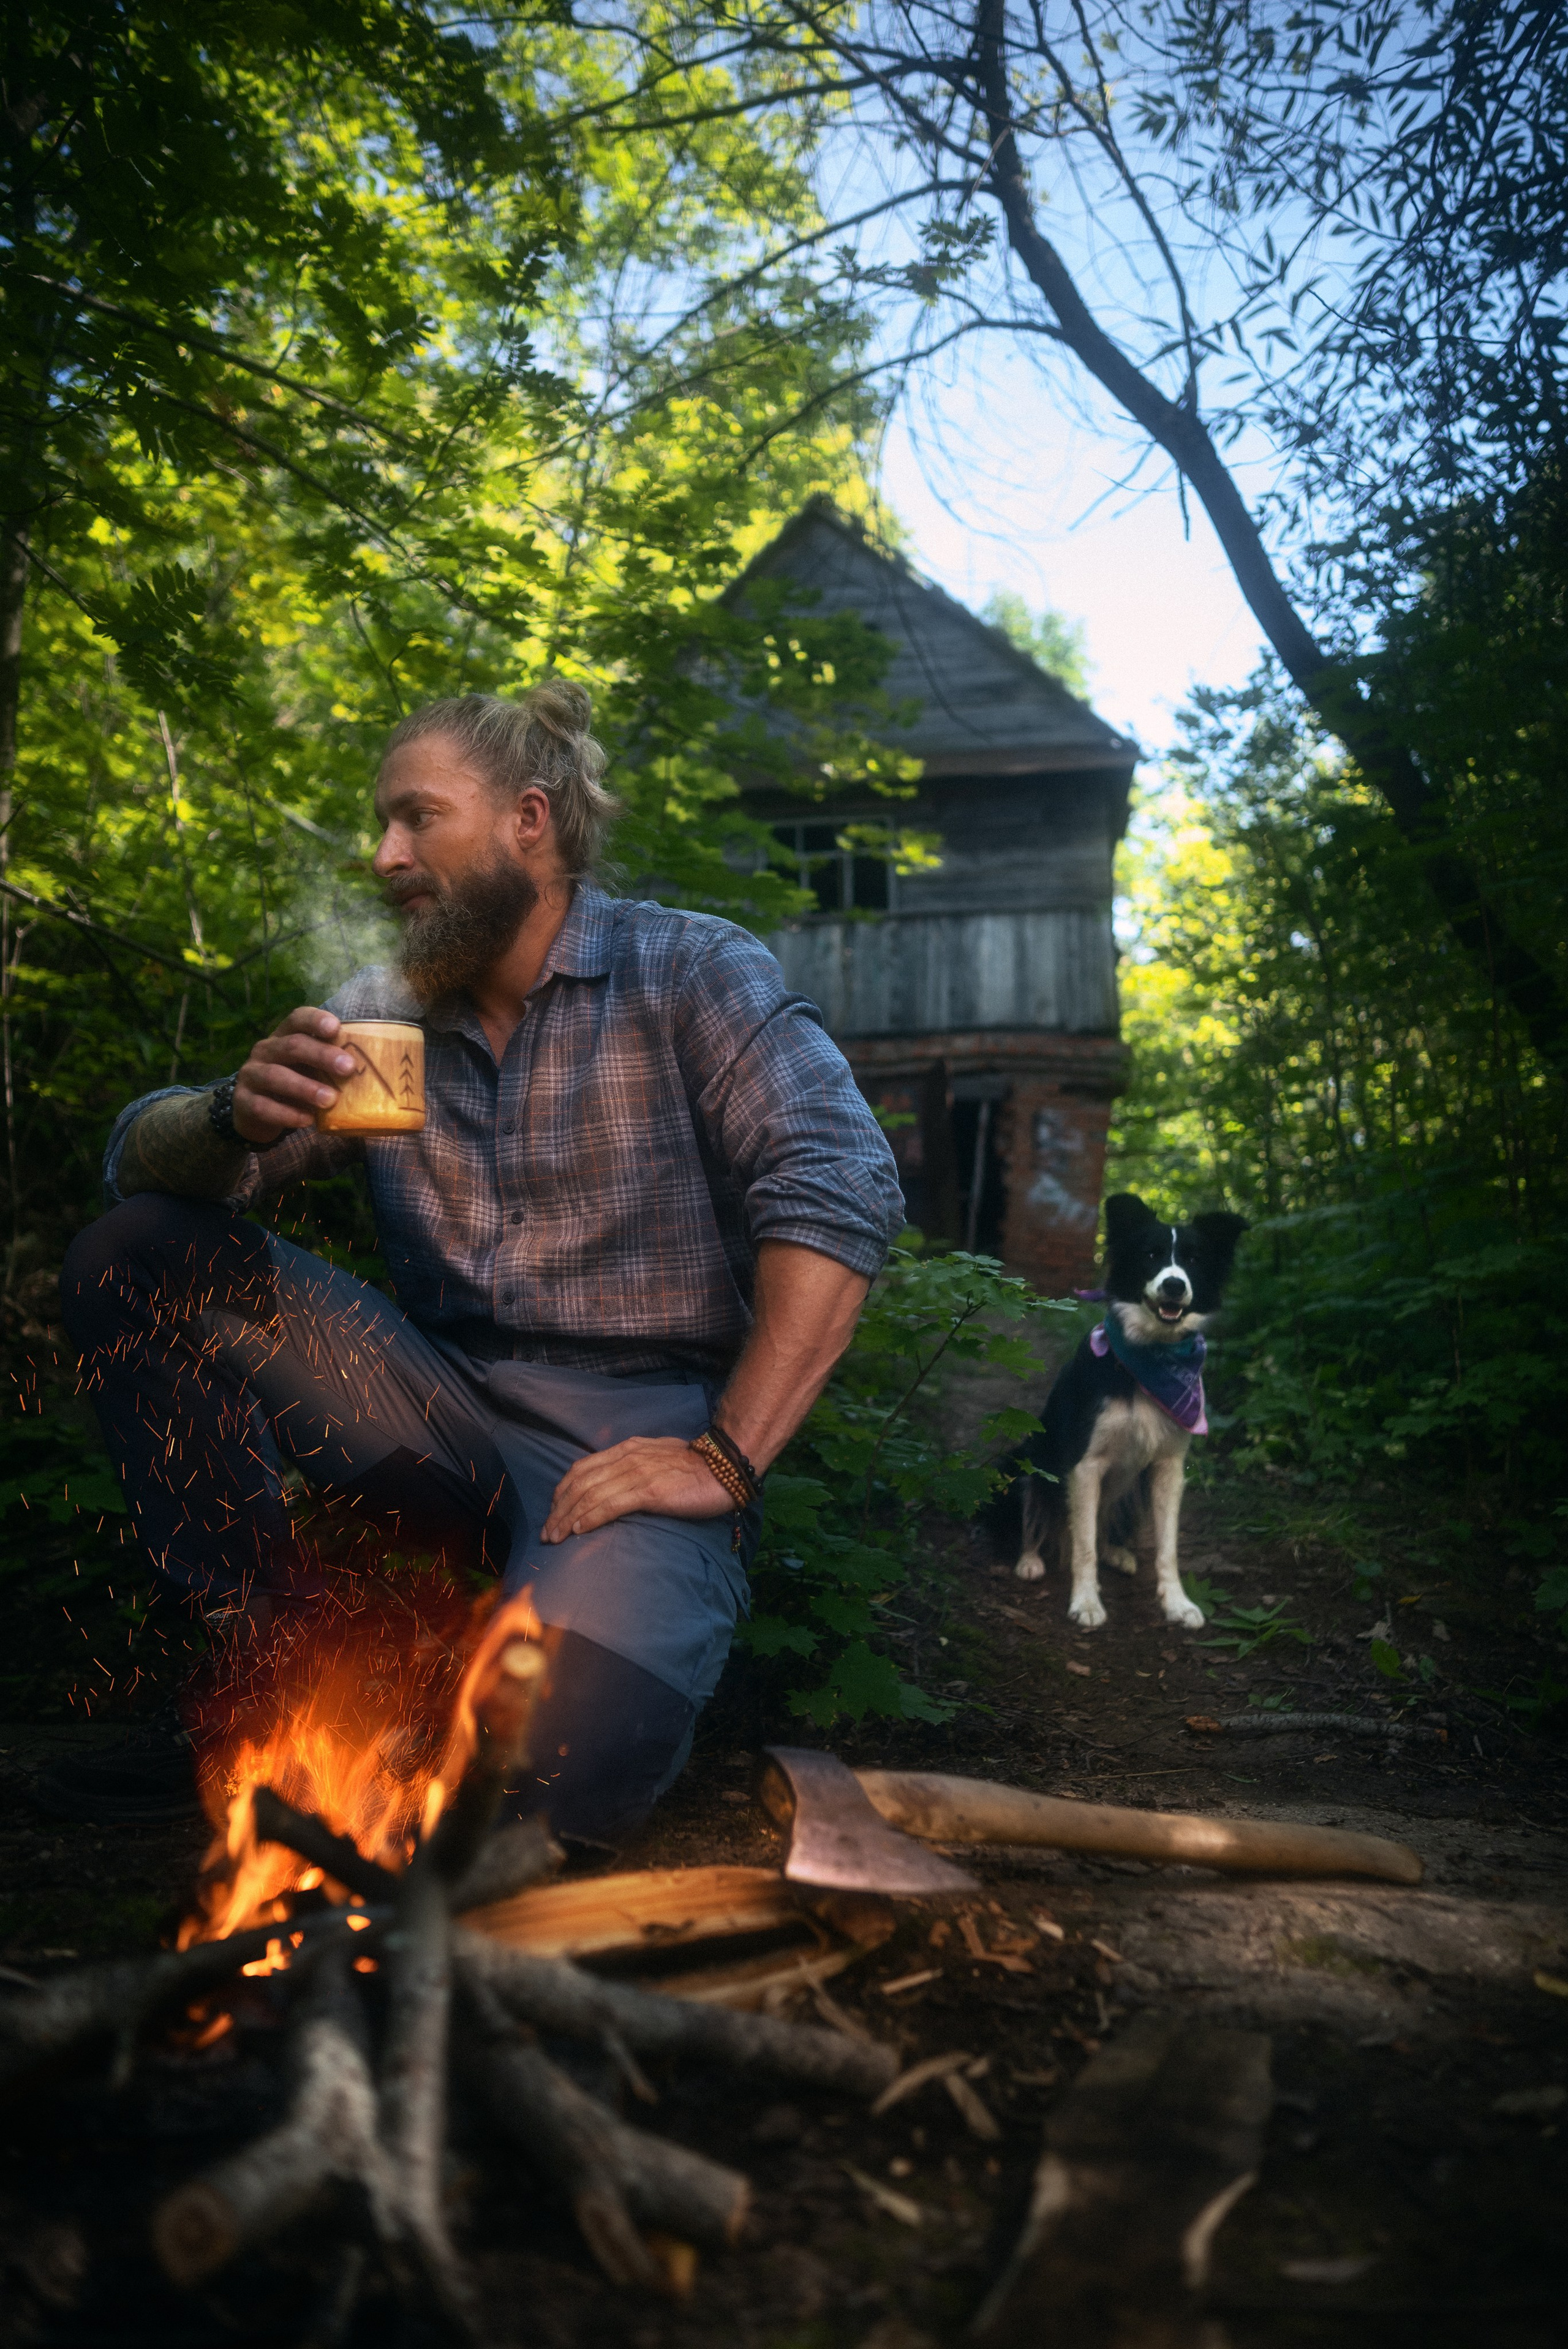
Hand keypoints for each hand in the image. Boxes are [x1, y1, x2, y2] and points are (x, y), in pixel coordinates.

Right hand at [232, 1007, 360, 1146]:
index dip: (315, 1020)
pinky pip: (263, 1107)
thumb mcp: (310, 1069)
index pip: (297, 1018)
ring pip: (276, 1077)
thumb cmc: (294, 1084)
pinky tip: (307, 1120)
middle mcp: (265, 1051)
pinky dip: (287, 1114)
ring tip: (330, 1099)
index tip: (336, 1027)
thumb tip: (377, 1069)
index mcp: (284, 1036)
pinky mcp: (243, 1101)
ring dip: (306, 1088)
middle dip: (321, 1055)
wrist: (254, 1112)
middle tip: (348, 1068)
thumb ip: (331, 1065)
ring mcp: (251, 1075)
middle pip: (292, 1046)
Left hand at [541, 1437, 734, 1542]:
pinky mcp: (649, 1490)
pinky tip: (579, 1530)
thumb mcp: (657, 1458)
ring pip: (590, 1495)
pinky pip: (610, 1504)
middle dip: (558, 1509)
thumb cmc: (695, 1468)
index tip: (553, 1511)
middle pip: (580, 1483)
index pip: (583, 1468)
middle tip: (546, 1532)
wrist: (725, 1467)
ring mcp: (637, 1473)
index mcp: (627, 1449)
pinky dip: (590, 1517)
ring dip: (567, 1518)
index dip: (562, 1491)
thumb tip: (616, 1485)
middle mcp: (626, 1458)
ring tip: (555, 1537)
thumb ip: (635, 1466)